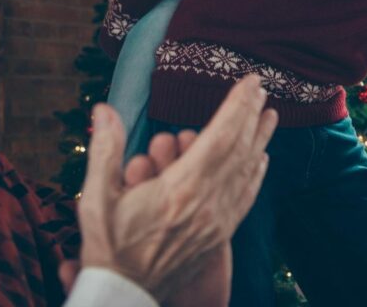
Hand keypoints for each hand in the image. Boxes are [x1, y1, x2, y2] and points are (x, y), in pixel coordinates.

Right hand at [78, 75, 276, 300]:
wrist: (123, 298)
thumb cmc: (108, 247)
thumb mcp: (96, 198)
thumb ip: (105, 150)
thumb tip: (104, 108)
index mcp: (179, 190)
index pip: (219, 137)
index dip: (237, 106)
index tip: (251, 82)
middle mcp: (206, 204)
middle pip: (239, 150)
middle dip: (251, 115)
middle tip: (262, 88)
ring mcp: (217, 222)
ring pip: (246, 172)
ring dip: (260, 139)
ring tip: (271, 114)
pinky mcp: (219, 236)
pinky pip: (245, 199)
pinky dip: (256, 174)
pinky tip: (262, 159)